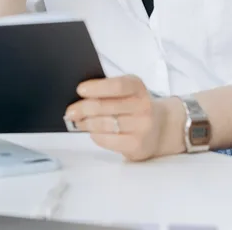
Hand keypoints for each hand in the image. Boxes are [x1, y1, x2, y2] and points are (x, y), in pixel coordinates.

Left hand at [63, 75, 183, 161]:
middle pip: (105, 106)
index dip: (96, 88)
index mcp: (137, 87)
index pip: (117, 86)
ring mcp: (142, 127)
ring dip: (86, 123)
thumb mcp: (127, 90)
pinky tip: (93, 132)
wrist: (161, 127)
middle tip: (71, 111)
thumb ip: (107, 90)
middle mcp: (143, 106)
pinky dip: (95, 135)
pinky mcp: (137, 145)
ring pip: (104, 124)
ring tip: (79, 121)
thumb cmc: (134, 105)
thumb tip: (79, 97)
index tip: (80, 90)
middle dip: (82, 108)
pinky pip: (108, 140)